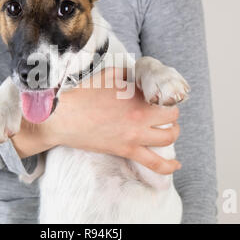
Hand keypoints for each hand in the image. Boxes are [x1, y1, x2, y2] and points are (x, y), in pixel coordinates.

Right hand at [41, 68, 180, 174]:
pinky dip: (168, 166)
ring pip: (168, 137)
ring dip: (172, 132)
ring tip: (169, 129)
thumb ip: (129, 74)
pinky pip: (154, 163)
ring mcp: (135, 135)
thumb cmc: (83, 93)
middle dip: (171, 112)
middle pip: (172, 116)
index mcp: (136, 95)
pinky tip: (176, 165)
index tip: (161, 96)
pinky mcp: (126, 150)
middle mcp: (140, 115)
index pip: (165, 95)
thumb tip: (140, 75)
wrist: (63, 116)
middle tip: (164, 111)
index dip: (165, 94)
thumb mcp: (108, 74)